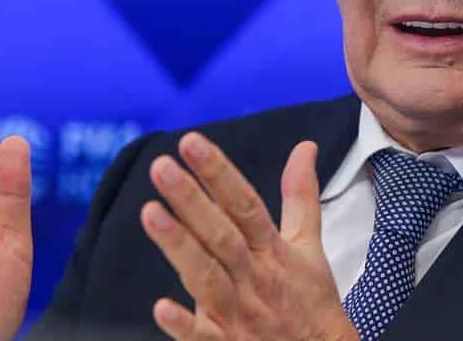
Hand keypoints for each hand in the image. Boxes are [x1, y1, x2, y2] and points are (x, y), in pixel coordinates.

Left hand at [140, 132, 358, 340]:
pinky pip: (204, 338)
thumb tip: (305, 147)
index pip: (243, 203)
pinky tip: (161, 307)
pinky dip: (184, 324)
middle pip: (221, 234)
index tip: (191, 142)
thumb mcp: (309, 245)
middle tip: (161, 166)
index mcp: (272, 250)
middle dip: (191, 200)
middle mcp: (254, 277)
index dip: (218, 172)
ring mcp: (240, 314)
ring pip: (207, 278)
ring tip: (150, 213)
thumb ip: (301, 195)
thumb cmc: (312, 302)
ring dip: (180, 247)